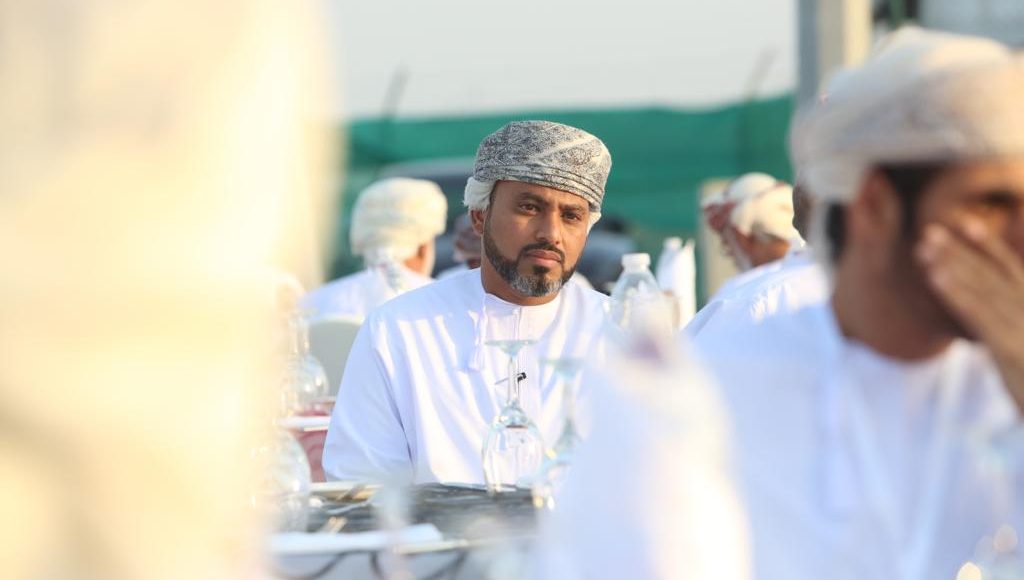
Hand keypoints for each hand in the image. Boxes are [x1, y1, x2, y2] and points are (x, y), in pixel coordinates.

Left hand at [916, 218, 1023, 412]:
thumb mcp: (1020, 345)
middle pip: (990, 274)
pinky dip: (957, 294)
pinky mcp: (1012, 349)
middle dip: (958, 250)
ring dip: (952, 266)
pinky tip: (936, 279)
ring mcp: (1023, 327)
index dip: (987, 244)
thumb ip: (1006, 320)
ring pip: (982, 290)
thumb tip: (989, 301)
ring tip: (924, 250)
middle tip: (928, 231)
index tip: (963, 222)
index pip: (1009, 267)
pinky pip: (980, 316)